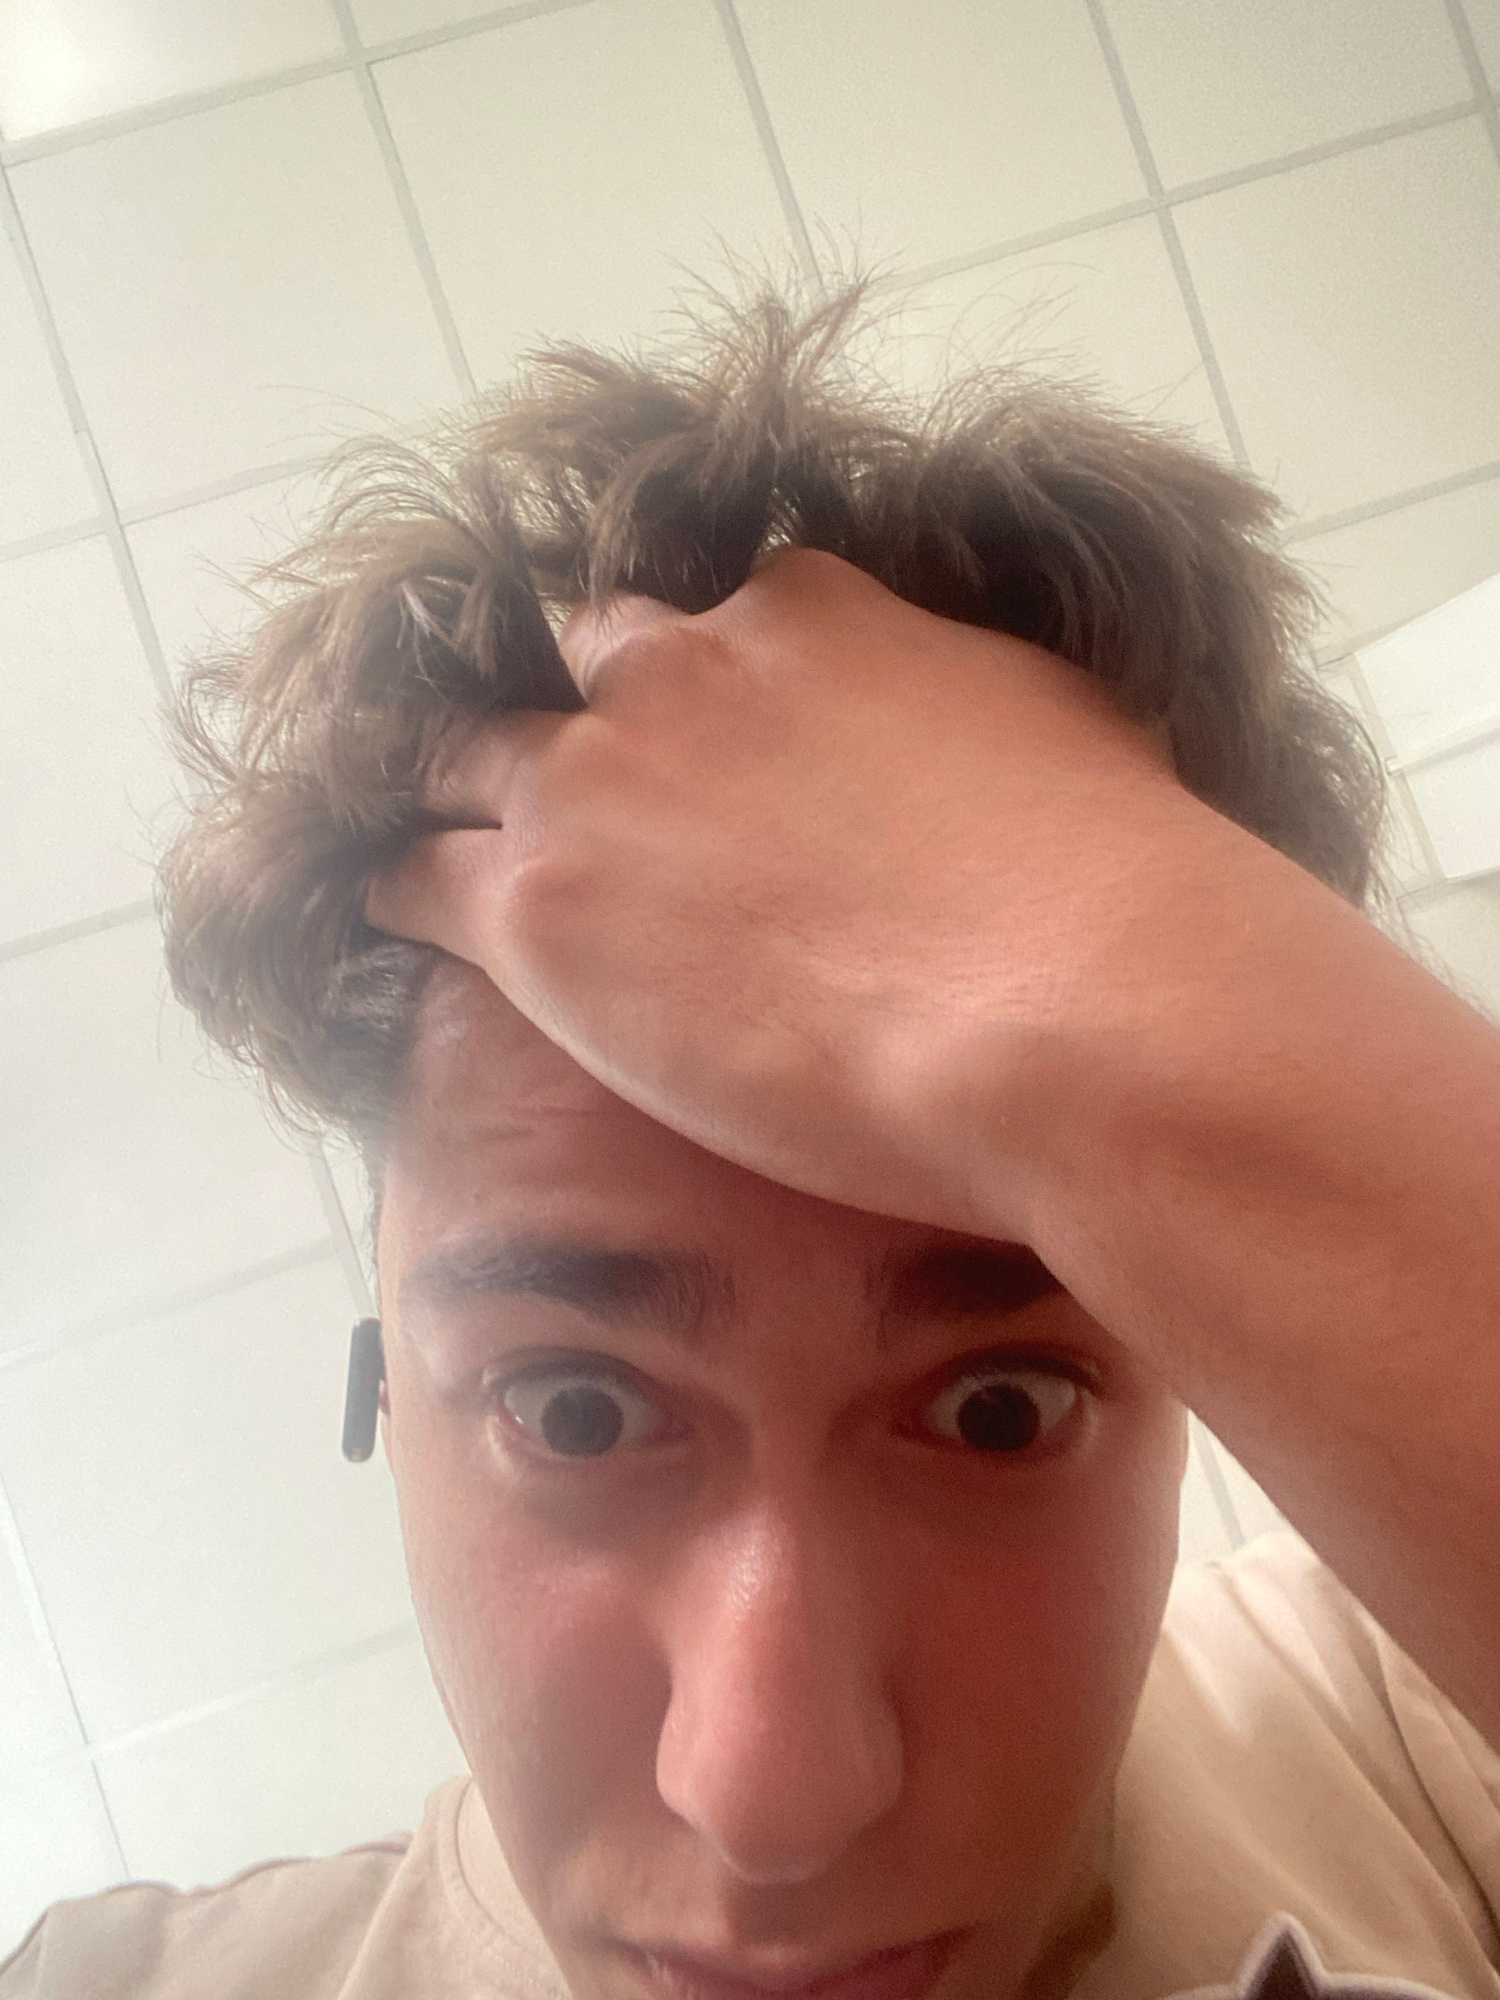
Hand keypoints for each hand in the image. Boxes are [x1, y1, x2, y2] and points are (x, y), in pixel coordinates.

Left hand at [365, 547, 1200, 1235]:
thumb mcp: (1049, 726)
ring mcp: (593, 785)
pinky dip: (403, 888)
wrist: (1069, 1007)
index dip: (710, 685)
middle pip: (586, 667)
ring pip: (478, 760)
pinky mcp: (536, 913)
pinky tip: (392, 916)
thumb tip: (960, 720)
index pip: (717, 619)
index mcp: (804, 613)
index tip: (714, 740)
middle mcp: (677, 670)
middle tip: (599, 801)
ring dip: (477, 800)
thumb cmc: (1104, 876)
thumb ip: (956, 696)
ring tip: (464, 851)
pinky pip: (414, 876)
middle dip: (590, 722)